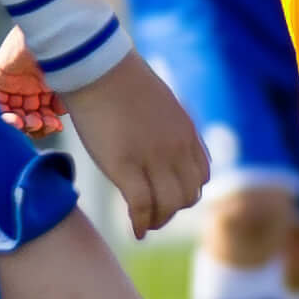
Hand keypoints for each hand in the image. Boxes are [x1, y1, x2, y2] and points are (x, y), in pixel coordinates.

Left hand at [0, 26, 62, 134]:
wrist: (50, 36)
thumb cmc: (63, 56)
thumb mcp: (67, 83)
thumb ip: (62, 102)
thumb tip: (58, 117)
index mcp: (47, 86)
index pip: (44, 113)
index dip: (49, 124)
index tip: (57, 126)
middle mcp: (30, 86)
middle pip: (29, 116)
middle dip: (37, 125)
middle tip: (45, 124)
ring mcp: (14, 84)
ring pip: (13, 114)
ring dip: (22, 124)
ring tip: (32, 122)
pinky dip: (4, 116)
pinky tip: (16, 119)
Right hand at [61, 60, 209, 237]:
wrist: (98, 67)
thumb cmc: (121, 80)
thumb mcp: (160, 102)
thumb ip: (170, 125)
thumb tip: (166, 138)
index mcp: (185, 132)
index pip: (200, 176)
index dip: (186, 192)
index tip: (169, 197)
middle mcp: (175, 148)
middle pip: (188, 196)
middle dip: (173, 210)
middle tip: (155, 215)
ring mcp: (152, 159)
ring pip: (168, 205)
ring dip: (158, 219)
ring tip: (145, 223)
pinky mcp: (125, 166)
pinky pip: (141, 206)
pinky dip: (140, 224)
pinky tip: (134, 231)